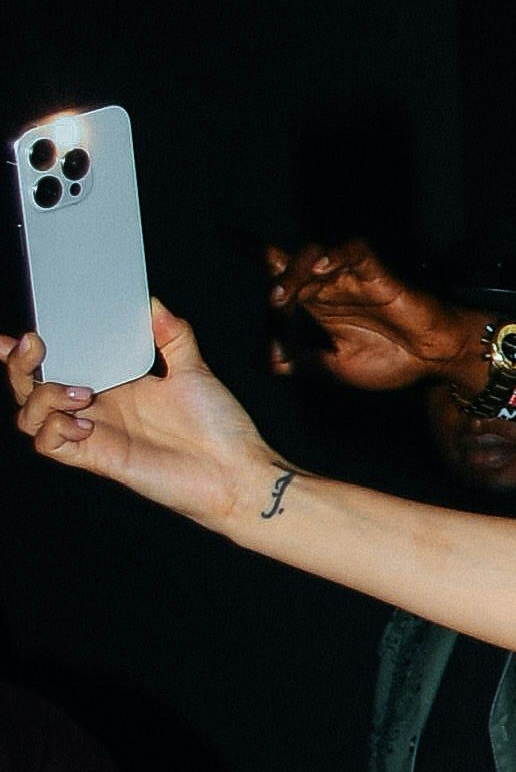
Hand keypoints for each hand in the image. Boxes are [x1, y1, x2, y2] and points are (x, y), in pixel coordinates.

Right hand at [11, 301, 280, 528]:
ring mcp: (94, 435)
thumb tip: (152, 303)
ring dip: (42, 396)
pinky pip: (49, 445)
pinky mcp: (98, 459)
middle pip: (30, 389)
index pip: (56, 367)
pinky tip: (85, 420)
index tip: (11, 336)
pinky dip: (55, 427)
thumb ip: (172, 335)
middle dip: (20, 366)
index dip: (25, 354)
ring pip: (30, 416)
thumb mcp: (194, 369)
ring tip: (81, 391)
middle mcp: (96, 409)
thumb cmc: (220, 427)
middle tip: (34, 345)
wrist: (238, 469)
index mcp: (112, 386)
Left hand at [264, 238, 481, 397]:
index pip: (279, 270)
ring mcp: (352, 276)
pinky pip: (353, 252)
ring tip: (286, 295)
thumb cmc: (391, 359)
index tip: (223, 233)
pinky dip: (336, 256)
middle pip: (291, 264)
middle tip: (273, 302)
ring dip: (297, 272)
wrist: (434, 360)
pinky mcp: (378, 273)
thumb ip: (301, 362)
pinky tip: (322, 268)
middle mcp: (330, 284)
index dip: (253, 250)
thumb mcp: (334, 368)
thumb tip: (264, 362)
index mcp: (317, 302)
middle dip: (278, 280)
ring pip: (315, 255)